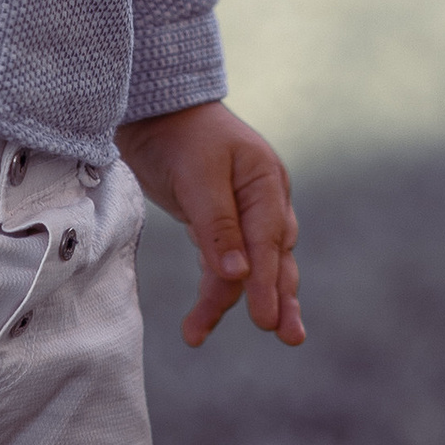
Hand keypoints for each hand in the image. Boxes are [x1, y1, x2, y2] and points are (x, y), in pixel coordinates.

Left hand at [114, 100, 301, 348]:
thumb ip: (218, 225)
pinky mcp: (220, 224)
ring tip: (200, 334)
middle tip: (288, 337)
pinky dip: (216, 288)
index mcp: (266, 182)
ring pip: (250, 267)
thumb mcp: (198, 174)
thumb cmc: (180, 134)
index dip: (266, 284)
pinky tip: (201, 315)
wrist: (156, 108)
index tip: (265, 321)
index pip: (268, 242)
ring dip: (237, 302)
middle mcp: (264, 200)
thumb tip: (238, 275)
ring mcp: (245, 213)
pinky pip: (225, 263)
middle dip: (277, 301)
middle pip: (274, 259)